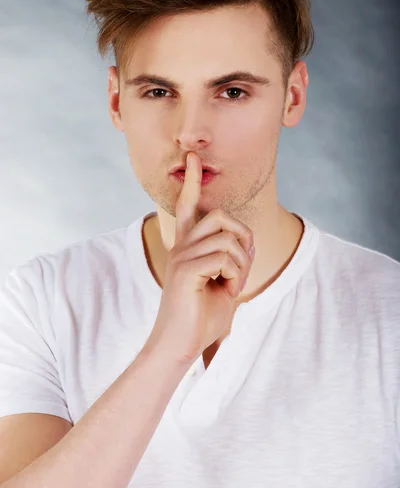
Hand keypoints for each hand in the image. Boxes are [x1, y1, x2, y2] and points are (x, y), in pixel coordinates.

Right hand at [147, 151, 254, 363]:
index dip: (192, 182)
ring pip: (227, 237)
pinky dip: (236, 275)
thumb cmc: (202, 319)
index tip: (193, 158)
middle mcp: (181, 247)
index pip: (186, 206)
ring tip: (233, 285)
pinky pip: (226, 257)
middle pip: (219, 215)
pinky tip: (227, 292)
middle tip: (241, 267)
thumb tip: (246, 243)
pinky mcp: (185, 270)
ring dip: (242, 263)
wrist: (180, 347)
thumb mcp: (225, 285)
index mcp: (187, 248)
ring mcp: (182, 256)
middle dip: (242, 235)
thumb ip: (232, 261)